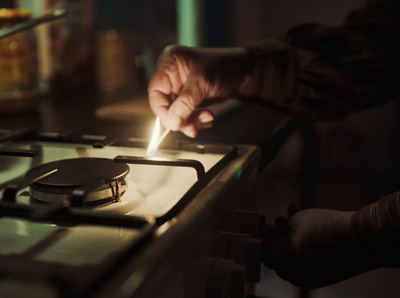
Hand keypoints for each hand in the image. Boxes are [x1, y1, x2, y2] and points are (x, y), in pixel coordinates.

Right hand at [148, 45, 252, 136]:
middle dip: (180, 118)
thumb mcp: (203, 84)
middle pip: (165, 104)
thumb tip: (172, 123)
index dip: (163, 111)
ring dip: (190, 120)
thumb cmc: (225, 66)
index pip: (155, 92)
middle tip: (192, 128)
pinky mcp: (189, 97)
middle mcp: (171, 74)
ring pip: (176, 112)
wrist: (245, 71)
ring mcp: (180, 86)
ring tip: (207, 117)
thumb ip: (185, 104)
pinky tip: (208, 117)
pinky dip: (196, 119)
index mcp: (169, 63)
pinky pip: (186, 114)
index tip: (174, 124)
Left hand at [262, 207, 376, 287]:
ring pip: (289, 259)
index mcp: (285, 261)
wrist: (363, 240)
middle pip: (275, 256)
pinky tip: (305, 231)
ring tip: (292, 218)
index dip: (261, 236)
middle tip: (279, 219)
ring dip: (287, 241)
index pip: (263, 251)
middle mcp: (294, 275)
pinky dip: (299, 249)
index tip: (264, 225)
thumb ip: (277, 230)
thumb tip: (267, 234)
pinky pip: (302, 264)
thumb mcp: (297, 221)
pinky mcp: (320, 279)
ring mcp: (307, 279)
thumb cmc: (328, 227)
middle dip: (275, 236)